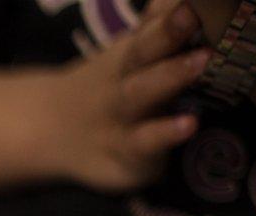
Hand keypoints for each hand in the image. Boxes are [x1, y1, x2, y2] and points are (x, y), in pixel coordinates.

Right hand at [50, 0, 207, 191]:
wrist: (53, 131)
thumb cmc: (113, 87)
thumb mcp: (132, 54)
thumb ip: (157, 24)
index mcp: (131, 55)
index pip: (151, 28)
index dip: (169, 14)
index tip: (193, 0)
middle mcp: (123, 82)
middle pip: (142, 54)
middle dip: (168, 33)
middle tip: (192, 13)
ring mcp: (121, 120)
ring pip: (139, 95)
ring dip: (168, 76)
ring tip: (202, 60)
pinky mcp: (125, 158)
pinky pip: (143, 146)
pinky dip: (163, 136)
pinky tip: (189, 125)